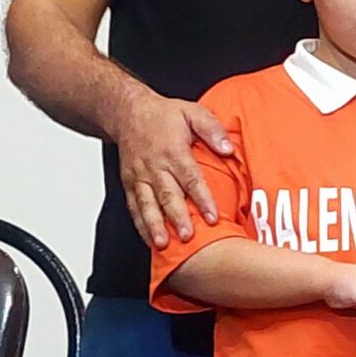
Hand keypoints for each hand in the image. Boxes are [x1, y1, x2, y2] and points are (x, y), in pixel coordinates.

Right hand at [116, 89, 234, 248]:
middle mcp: (155, 166)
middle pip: (168, 195)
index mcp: (173, 151)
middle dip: (177, 218)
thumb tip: (227, 148)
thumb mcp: (192, 113)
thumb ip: (211, 129)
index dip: (202, 198)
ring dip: (155, 225)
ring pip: (147, 205)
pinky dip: (140, 225)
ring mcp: (139, 177)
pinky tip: (148, 239)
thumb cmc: (163, 115)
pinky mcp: (129, 183)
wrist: (128, 112)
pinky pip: (133, 207)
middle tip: (187, 236)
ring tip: (162, 244)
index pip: (190, 178)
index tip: (212, 216)